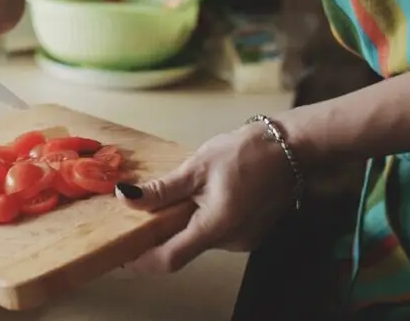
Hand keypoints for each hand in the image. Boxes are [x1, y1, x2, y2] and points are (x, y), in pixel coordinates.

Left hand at [117, 124, 295, 272]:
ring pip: (199, 240)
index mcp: (217, 226)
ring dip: (179, 226)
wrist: (290, 148)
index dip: (141, 261)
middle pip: (183, 249)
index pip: (170, 259)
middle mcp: (231, 241)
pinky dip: (198, 222)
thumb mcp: (197, 166)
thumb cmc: (245, 153)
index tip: (119, 255)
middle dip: (158, 236)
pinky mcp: (249, 233)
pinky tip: (197, 199)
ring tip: (170, 198)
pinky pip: (214, 233)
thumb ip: (162, 189)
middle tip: (135, 216)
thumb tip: (126, 198)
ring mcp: (243, 240)